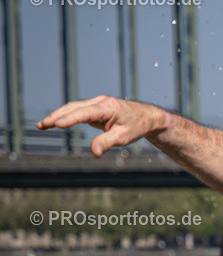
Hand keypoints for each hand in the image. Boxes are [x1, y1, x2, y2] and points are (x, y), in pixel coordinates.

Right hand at [37, 95, 165, 156]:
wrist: (147, 117)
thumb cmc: (136, 126)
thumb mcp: (124, 137)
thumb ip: (108, 142)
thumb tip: (95, 153)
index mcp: (109, 107)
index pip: (86, 112)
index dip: (71, 118)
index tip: (57, 124)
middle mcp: (101, 102)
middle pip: (75, 107)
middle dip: (57, 116)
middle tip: (42, 125)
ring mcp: (97, 103)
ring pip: (73, 108)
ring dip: (58, 115)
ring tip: (42, 125)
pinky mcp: (95, 108)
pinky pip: (77, 111)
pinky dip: (65, 116)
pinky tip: (54, 123)